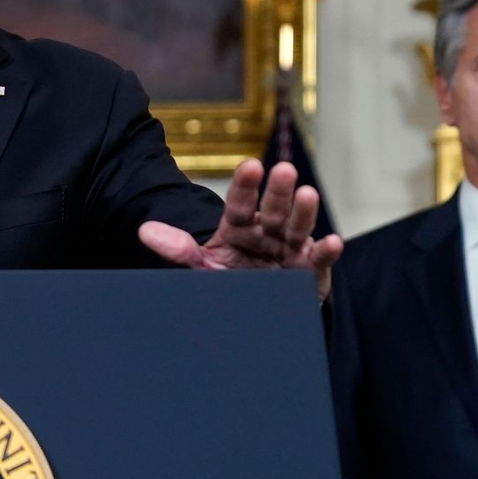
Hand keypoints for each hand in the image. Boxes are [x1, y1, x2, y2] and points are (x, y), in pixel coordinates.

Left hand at [138, 159, 342, 300]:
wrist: (253, 312)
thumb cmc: (229, 281)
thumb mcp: (202, 266)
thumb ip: (178, 250)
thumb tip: (143, 231)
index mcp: (239, 227)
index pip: (240, 204)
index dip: (246, 186)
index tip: (251, 166)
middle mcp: (267, 233)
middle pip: (273, 210)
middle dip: (278, 191)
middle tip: (284, 170)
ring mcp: (290, 250)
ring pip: (298, 228)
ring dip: (304, 212)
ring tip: (308, 194)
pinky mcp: (309, 272)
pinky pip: (319, 261)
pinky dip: (326, 252)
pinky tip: (333, 242)